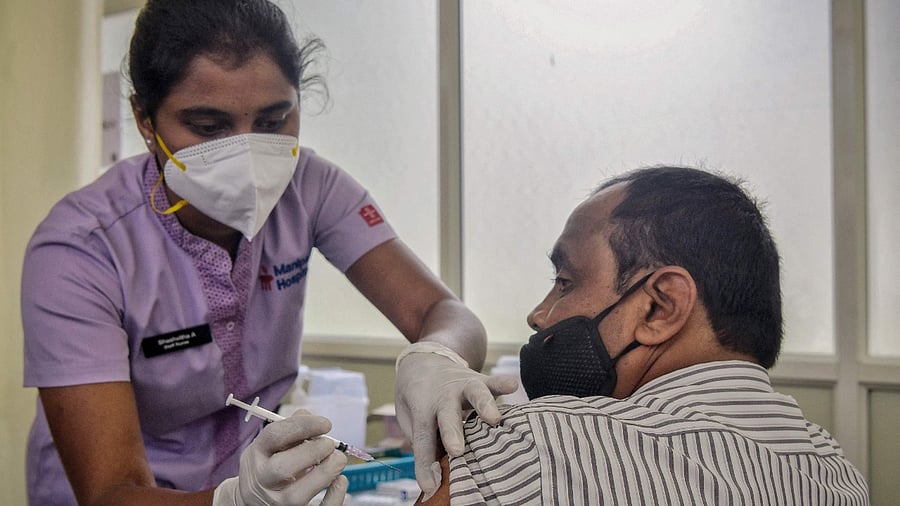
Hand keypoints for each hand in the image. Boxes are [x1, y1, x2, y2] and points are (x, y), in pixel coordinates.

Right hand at [213, 411, 347, 505]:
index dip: (303, 426)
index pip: (274, 436)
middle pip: (282, 468)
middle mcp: (261, 482)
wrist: (256, 501)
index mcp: (256, 456)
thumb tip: (311, 418)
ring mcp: (275, 504)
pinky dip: (333, 496)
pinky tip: (340, 481)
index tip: (326, 424)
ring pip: (296, 495)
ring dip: (325, 472)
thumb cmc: (271, 467)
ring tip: (338, 460)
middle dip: (313, 452)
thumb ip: (291, 431)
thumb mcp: (272, 447)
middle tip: (330, 444)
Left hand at [395, 348, 517, 498]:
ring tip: (494, 418)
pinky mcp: (479, 379)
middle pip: (447, 415)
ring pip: (474, 394)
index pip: (423, 438)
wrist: (424, 359)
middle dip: (452, 433)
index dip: (425, 462)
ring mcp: (462, 385)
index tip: (429, 486)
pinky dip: (502, 383)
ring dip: (484, 405)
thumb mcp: (407, 416)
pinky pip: (492, 381)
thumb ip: (422, 439)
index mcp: (421, 407)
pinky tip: (513, 385)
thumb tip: (437, 470)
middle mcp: (443, 396)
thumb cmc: (416, 397)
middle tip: (457, 451)